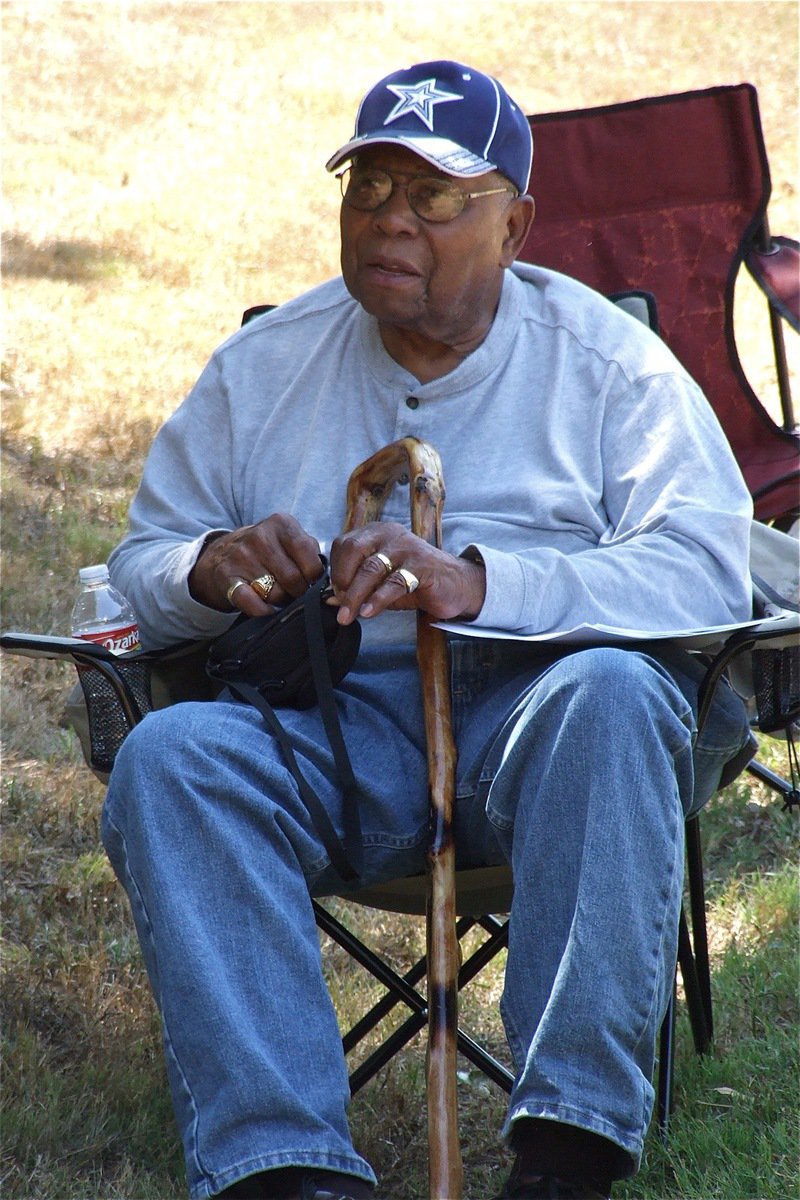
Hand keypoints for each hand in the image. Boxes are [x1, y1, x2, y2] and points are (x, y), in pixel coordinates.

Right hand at [189, 515, 323, 615]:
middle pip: (293, 578)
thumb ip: (309, 551)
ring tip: (277, 594)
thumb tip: (329, 579)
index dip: (314, 576)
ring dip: (280, 601)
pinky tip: (266, 609)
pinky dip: (262, 611)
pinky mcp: (226, 577)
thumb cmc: (266, 551)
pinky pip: (252, 603)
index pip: (309, 556)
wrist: (220, 555)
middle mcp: (259, 536)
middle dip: (299, 592)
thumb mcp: (287, 539)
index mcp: (281, 523)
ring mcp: (241, 556)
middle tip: (295, 592)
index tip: (310, 581)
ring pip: (275, 593)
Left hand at [329, 522, 485, 624]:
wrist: (455, 585)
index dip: (336, 571)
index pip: (344, 544)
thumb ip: (358, 589)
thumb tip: (330, 600)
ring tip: (348, 616)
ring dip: (355, 596)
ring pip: (371, 569)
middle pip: (354, 552)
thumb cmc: (413, 581)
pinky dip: (377, 600)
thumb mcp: (381, 584)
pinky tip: (368, 613)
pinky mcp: (421, 564)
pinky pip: (393, 583)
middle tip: (340, 606)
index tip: (335, 594)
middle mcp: (389, 534)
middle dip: (342, 582)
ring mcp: (406, 547)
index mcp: (376, 533)